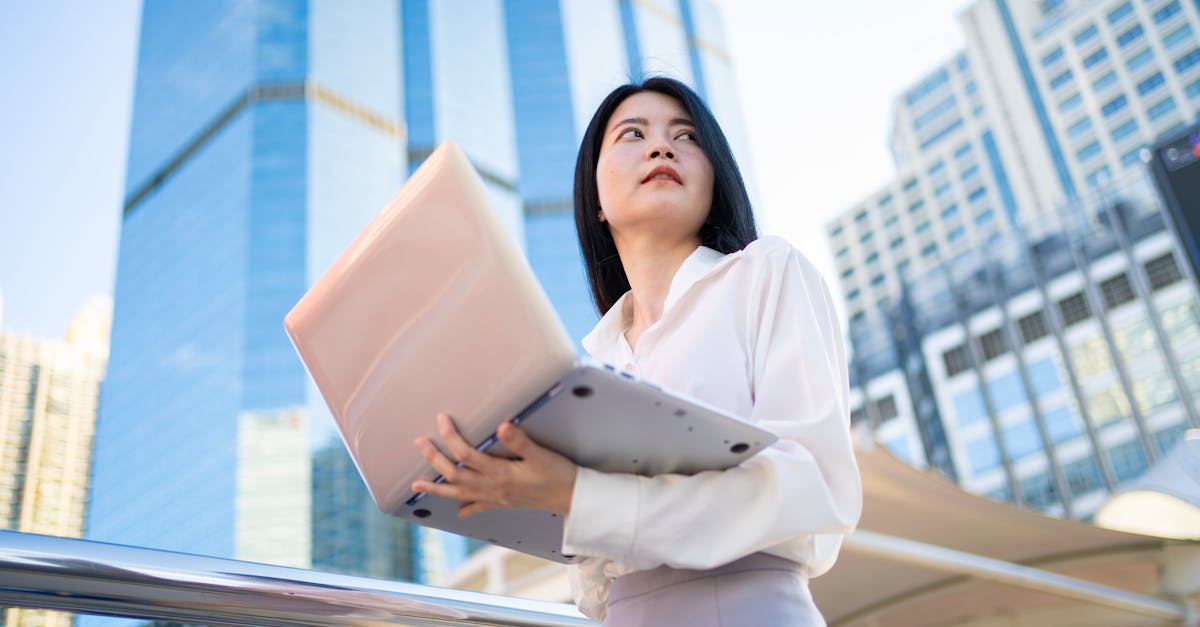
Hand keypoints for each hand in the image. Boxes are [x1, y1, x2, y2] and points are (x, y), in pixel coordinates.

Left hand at [412, 413, 577, 518]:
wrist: (572, 498)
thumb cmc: (558, 475)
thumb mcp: (542, 455)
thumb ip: (520, 441)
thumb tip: (501, 426)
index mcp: (500, 473)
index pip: (467, 454)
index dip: (451, 437)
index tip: (442, 419)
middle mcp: (493, 487)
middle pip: (455, 474)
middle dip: (434, 459)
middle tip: (419, 443)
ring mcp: (496, 497)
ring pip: (459, 493)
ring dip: (437, 488)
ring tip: (417, 486)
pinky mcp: (504, 502)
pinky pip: (479, 507)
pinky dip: (466, 508)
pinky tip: (458, 510)